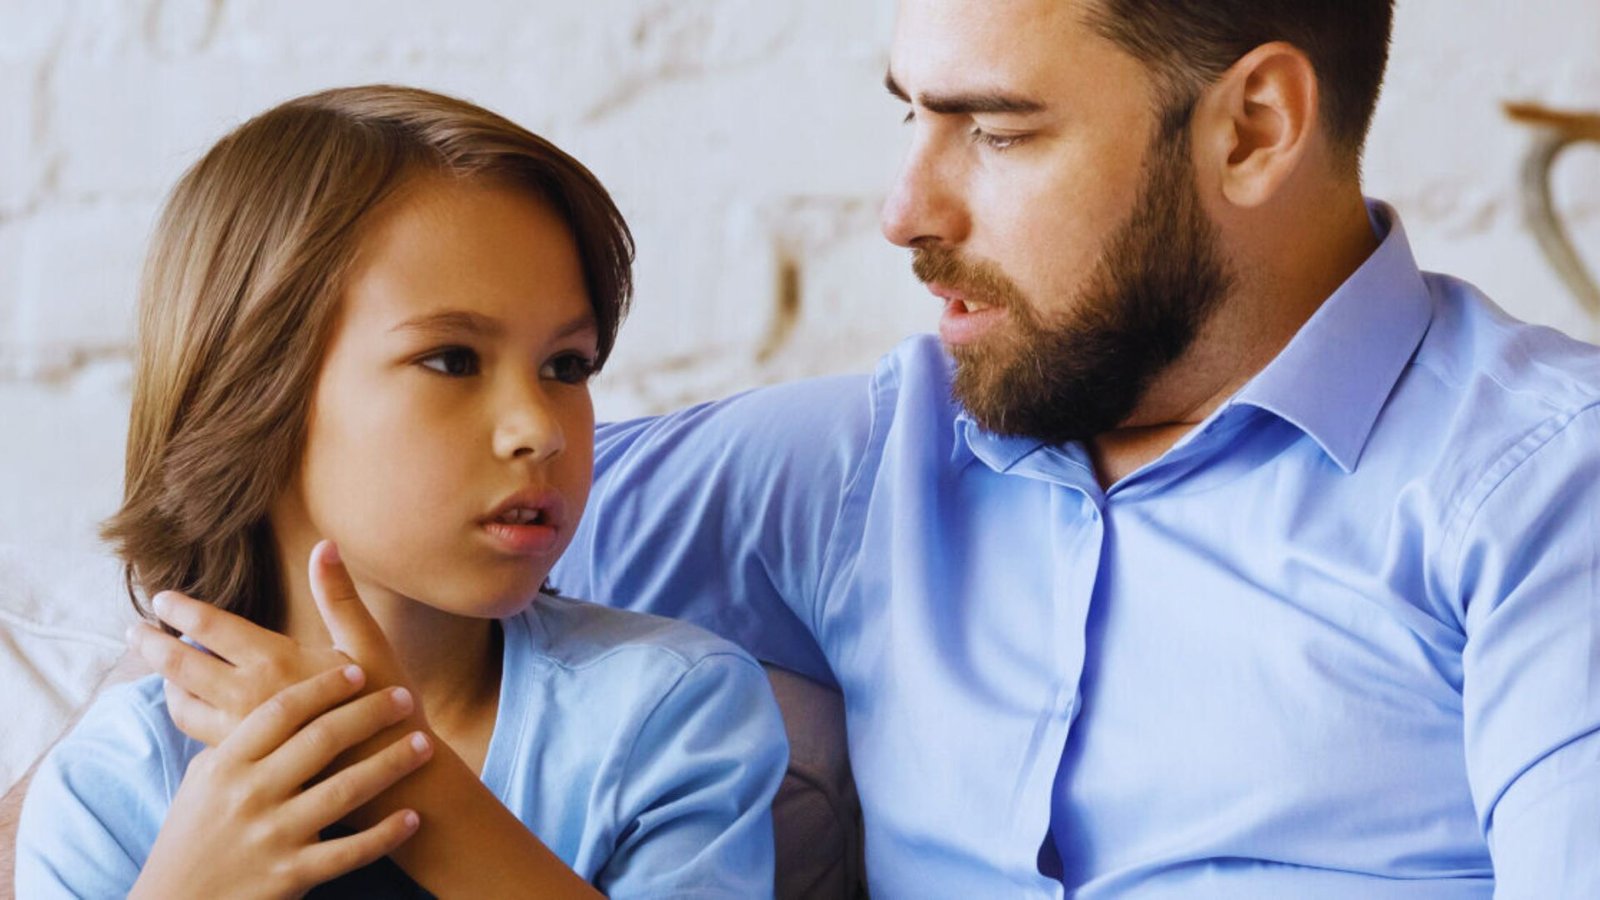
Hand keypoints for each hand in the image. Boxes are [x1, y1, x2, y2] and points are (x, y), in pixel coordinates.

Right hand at [130, 665, 431, 899]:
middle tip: (405, 697)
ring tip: (424, 744)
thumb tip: (259, 695)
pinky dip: (384, 835)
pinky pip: (349, 852)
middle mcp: (251, 795)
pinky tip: (412, 818)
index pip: (282, 712)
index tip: (359, 671)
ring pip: (344, 790)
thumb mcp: (202, 783)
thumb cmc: (191, 838)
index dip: (324, 687)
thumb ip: (233, 741)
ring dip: (391, 764)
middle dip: (370, 714)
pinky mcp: (292, 876)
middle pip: (321, 740)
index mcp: (227, 765)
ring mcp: (273, 836)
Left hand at [131, 541, 418, 746]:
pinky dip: (189, 715)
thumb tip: (325, 546)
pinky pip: (199, 736)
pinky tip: (194, 709)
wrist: (391, 777)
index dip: (183, 610)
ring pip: (183, 706)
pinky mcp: (243, 762)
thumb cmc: (384, 705)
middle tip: (134, 632)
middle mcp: (248, 698)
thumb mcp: (368, 643)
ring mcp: (240, 734)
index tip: (161, 598)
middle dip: (153, 646)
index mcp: (275, 662)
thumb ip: (339, 596)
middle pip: (182, 666)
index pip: (212, 628)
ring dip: (168, 684)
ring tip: (163, 670)